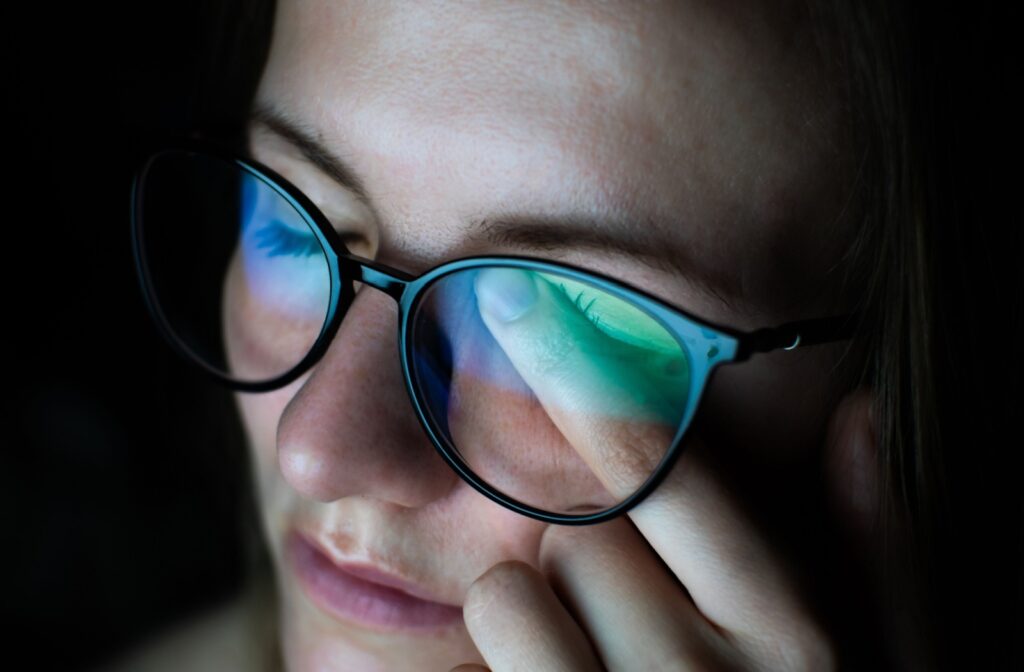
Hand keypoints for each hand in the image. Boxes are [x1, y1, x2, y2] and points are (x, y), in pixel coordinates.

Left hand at [451, 269, 875, 670]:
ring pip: (512, 583)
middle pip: (578, 528)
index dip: (582, 378)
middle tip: (632, 603)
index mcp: (789, 635)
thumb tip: (861, 411)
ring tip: (595, 652)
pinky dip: (503, 648)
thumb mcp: (876, 655)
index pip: (659, 469)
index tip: (518, 303)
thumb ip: (874, 543)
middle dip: (591, 546)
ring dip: (540, 602)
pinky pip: (487, 633)